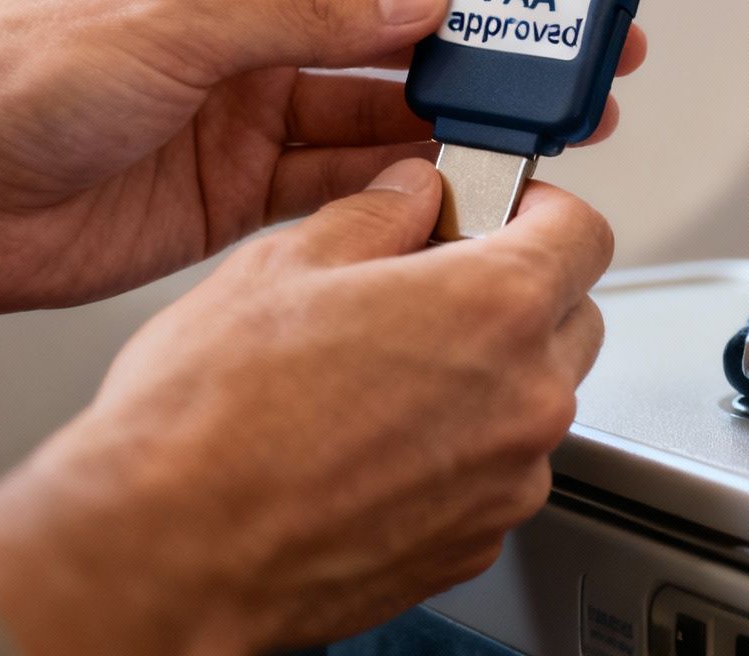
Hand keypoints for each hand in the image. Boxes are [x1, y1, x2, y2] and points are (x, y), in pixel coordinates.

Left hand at [0, 0, 645, 331]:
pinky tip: (449, 179)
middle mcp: (242, 23)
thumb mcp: (174, 25)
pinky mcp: (242, 187)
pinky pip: (344, 178)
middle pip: (388, 20)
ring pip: (378, 103)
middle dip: (477, 37)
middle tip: (561, 53)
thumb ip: (308, 13)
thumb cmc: (6, 81)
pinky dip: (398, 182)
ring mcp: (247, 107)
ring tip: (529, 120)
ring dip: (450, 112)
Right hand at [0, 159, 612, 653]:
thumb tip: (411, 193)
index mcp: (495, 307)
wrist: (165, 555)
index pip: (583, 231)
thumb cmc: (207, 420)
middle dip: (516, 293)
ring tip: (382, 376)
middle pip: (572, 317)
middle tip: (430, 288)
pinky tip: (372, 443)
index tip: (496, 212)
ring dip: (488, 377)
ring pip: (534, 401)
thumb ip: (375, 214)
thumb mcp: (283, 264)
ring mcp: (506, 482)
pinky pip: (496, 474)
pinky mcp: (475, 544)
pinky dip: (459, 451)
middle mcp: (524, 398)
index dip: (538, 210)